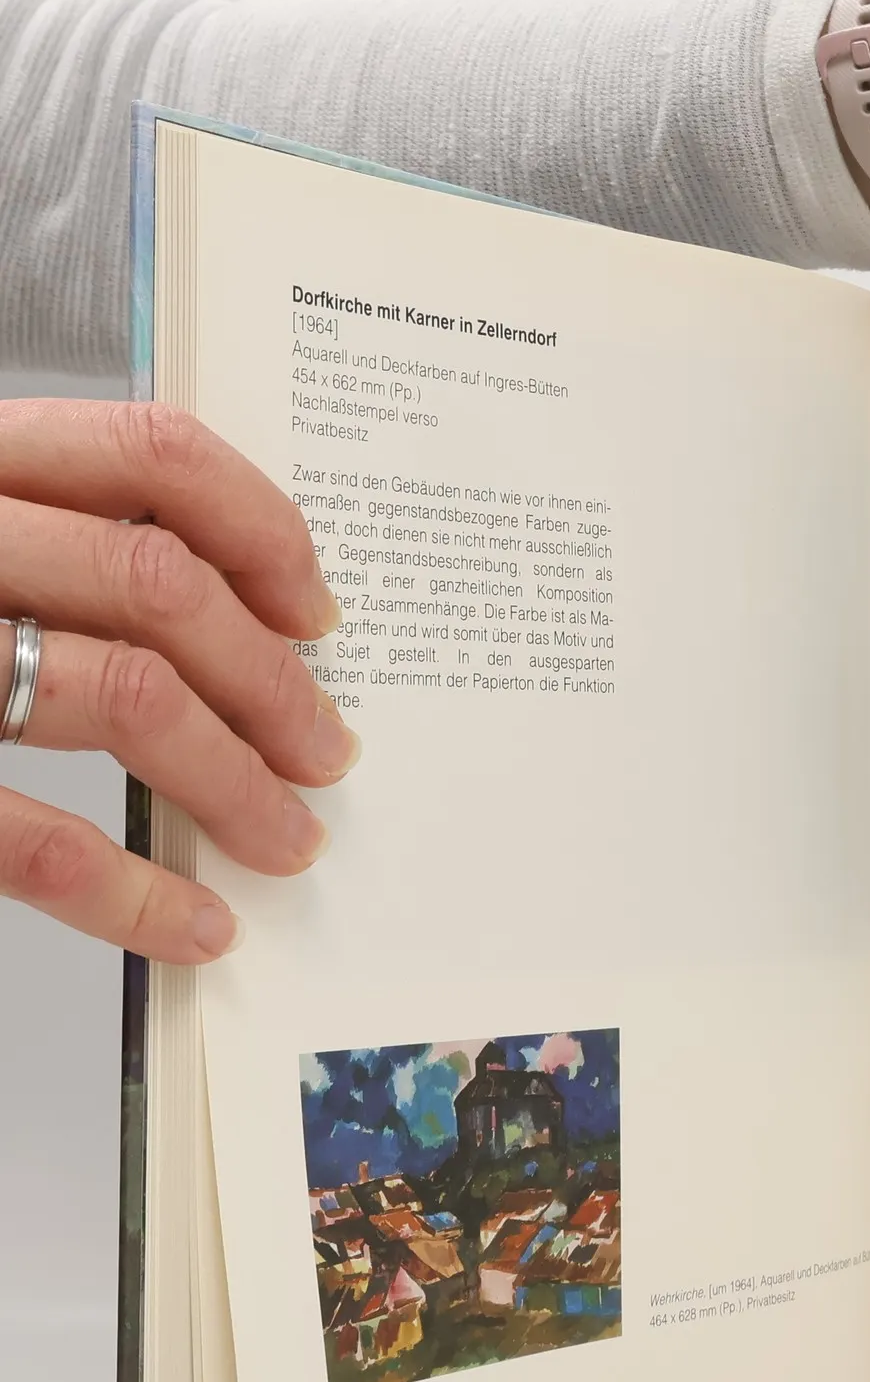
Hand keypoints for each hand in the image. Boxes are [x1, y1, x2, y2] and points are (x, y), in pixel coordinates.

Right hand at [0, 401, 354, 962]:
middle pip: (161, 588)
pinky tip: (191, 928)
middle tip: (327, 754)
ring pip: (124, 694)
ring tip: (285, 841)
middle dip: (275, 685)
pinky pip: (28, 833)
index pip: (148, 453)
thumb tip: (228, 620)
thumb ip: (43, 540)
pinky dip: (133, 893)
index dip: (262, 529)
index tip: (318, 610)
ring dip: (235, 784)